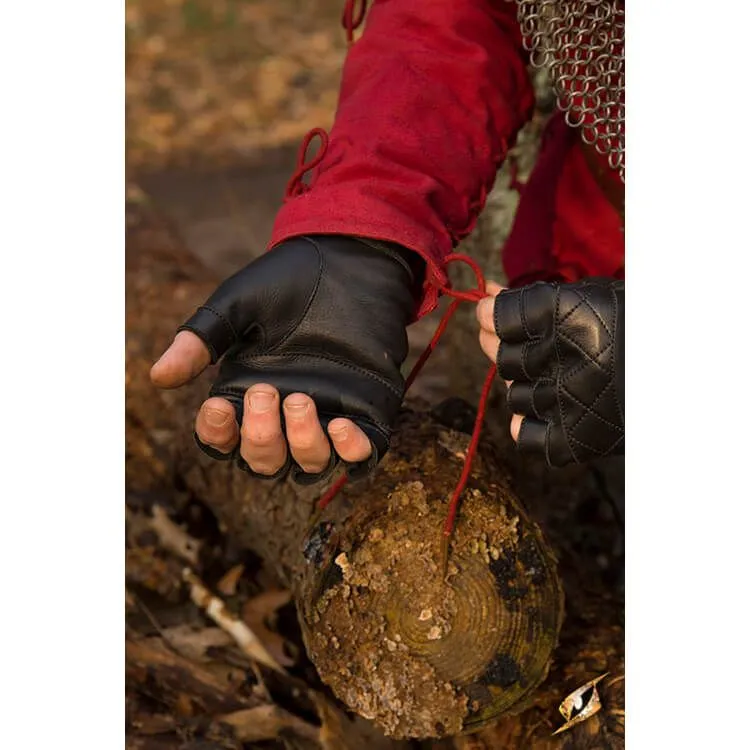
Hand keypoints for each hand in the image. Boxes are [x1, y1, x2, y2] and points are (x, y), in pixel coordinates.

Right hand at [151, 235, 417, 483]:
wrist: (344, 261)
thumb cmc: (285, 283)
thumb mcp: (238, 307)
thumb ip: (202, 341)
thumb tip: (158, 378)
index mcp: (245, 396)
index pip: (223, 439)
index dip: (217, 433)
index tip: (218, 405)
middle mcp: (283, 417)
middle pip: (264, 461)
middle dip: (261, 436)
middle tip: (266, 390)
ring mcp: (325, 418)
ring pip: (309, 464)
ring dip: (302, 443)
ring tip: (301, 401)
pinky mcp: (365, 413)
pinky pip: (361, 455)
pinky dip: (352, 451)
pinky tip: (342, 427)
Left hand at [476, 278, 623, 466]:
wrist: (684, 372)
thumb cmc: (635, 325)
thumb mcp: (589, 296)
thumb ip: (534, 298)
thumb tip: (487, 293)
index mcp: (564, 314)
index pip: (498, 316)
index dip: (491, 313)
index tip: (491, 311)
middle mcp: (556, 358)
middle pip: (502, 357)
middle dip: (505, 348)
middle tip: (524, 345)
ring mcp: (562, 402)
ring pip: (513, 394)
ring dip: (525, 384)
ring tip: (556, 376)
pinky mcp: (571, 438)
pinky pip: (524, 433)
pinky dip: (529, 423)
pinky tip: (549, 409)